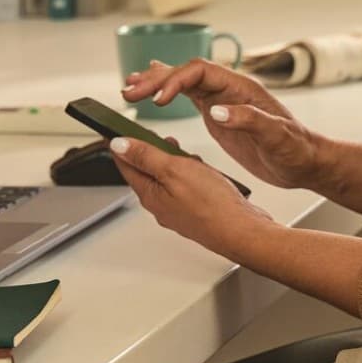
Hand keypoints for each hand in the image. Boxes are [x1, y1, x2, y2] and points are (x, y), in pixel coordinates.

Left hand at [107, 136, 272, 258]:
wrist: (243, 232)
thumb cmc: (212, 206)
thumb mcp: (174, 170)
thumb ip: (145, 156)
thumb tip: (118, 145)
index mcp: (150, 195)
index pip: (125, 165)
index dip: (122, 145)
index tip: (118, 130)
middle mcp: (161, 205)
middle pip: (147, 171)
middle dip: (154, 151)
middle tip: (162, 138)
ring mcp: (179, 210)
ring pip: (169, 178)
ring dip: (177, 162)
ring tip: (189, 156)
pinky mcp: (196, 211)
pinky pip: (187, 187)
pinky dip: (192, 174)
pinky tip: (205, 172)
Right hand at [121, 58, 321, 190]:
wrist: (305, 162)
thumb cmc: (296, 149)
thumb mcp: (276, 136)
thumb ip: (248, 120)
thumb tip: (216, 111)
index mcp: (241, 87)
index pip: (199, 71)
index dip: (175, 80)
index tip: (158, 99)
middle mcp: (228, 88)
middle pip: (185, 73)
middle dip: (156, 80)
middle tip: (129, 91)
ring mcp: (222, 99)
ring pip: (182, 82)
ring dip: (156, 84)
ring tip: (129, 87)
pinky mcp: (217, 113)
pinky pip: (187, 95)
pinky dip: (167, 93)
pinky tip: (153, 93)